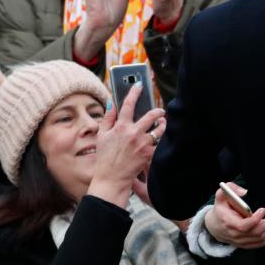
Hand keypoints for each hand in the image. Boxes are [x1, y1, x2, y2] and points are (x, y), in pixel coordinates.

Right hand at [87, 83, 165, 208]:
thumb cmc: (105, 158)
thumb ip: (108, 118)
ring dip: (162, 125)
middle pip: (151, 115)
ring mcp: (142, 143)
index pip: (129, 104)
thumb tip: (112, 102)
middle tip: (160, 110)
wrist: (111, 179)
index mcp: (121, 126)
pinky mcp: (148, 154)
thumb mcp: (102, 136)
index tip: (139, 84)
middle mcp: (133, 133)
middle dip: (158, 111)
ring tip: (162, 123)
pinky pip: (159, 143)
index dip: (134, 92)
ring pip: (160, 129)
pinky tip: (161, 139)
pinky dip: (161, 140)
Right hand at [204, 183, 264, 248]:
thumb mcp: (221, 195)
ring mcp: (241, 241)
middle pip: (256, 232)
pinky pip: (261, 243)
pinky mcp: (246, 245)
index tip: (263, 210)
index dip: (254, 220)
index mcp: (228, 221)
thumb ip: (230, 188)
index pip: (242, 226)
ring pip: (260, 237)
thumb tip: (244, 192)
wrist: (214, 226)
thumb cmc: (221, 208)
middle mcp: (235, 234)